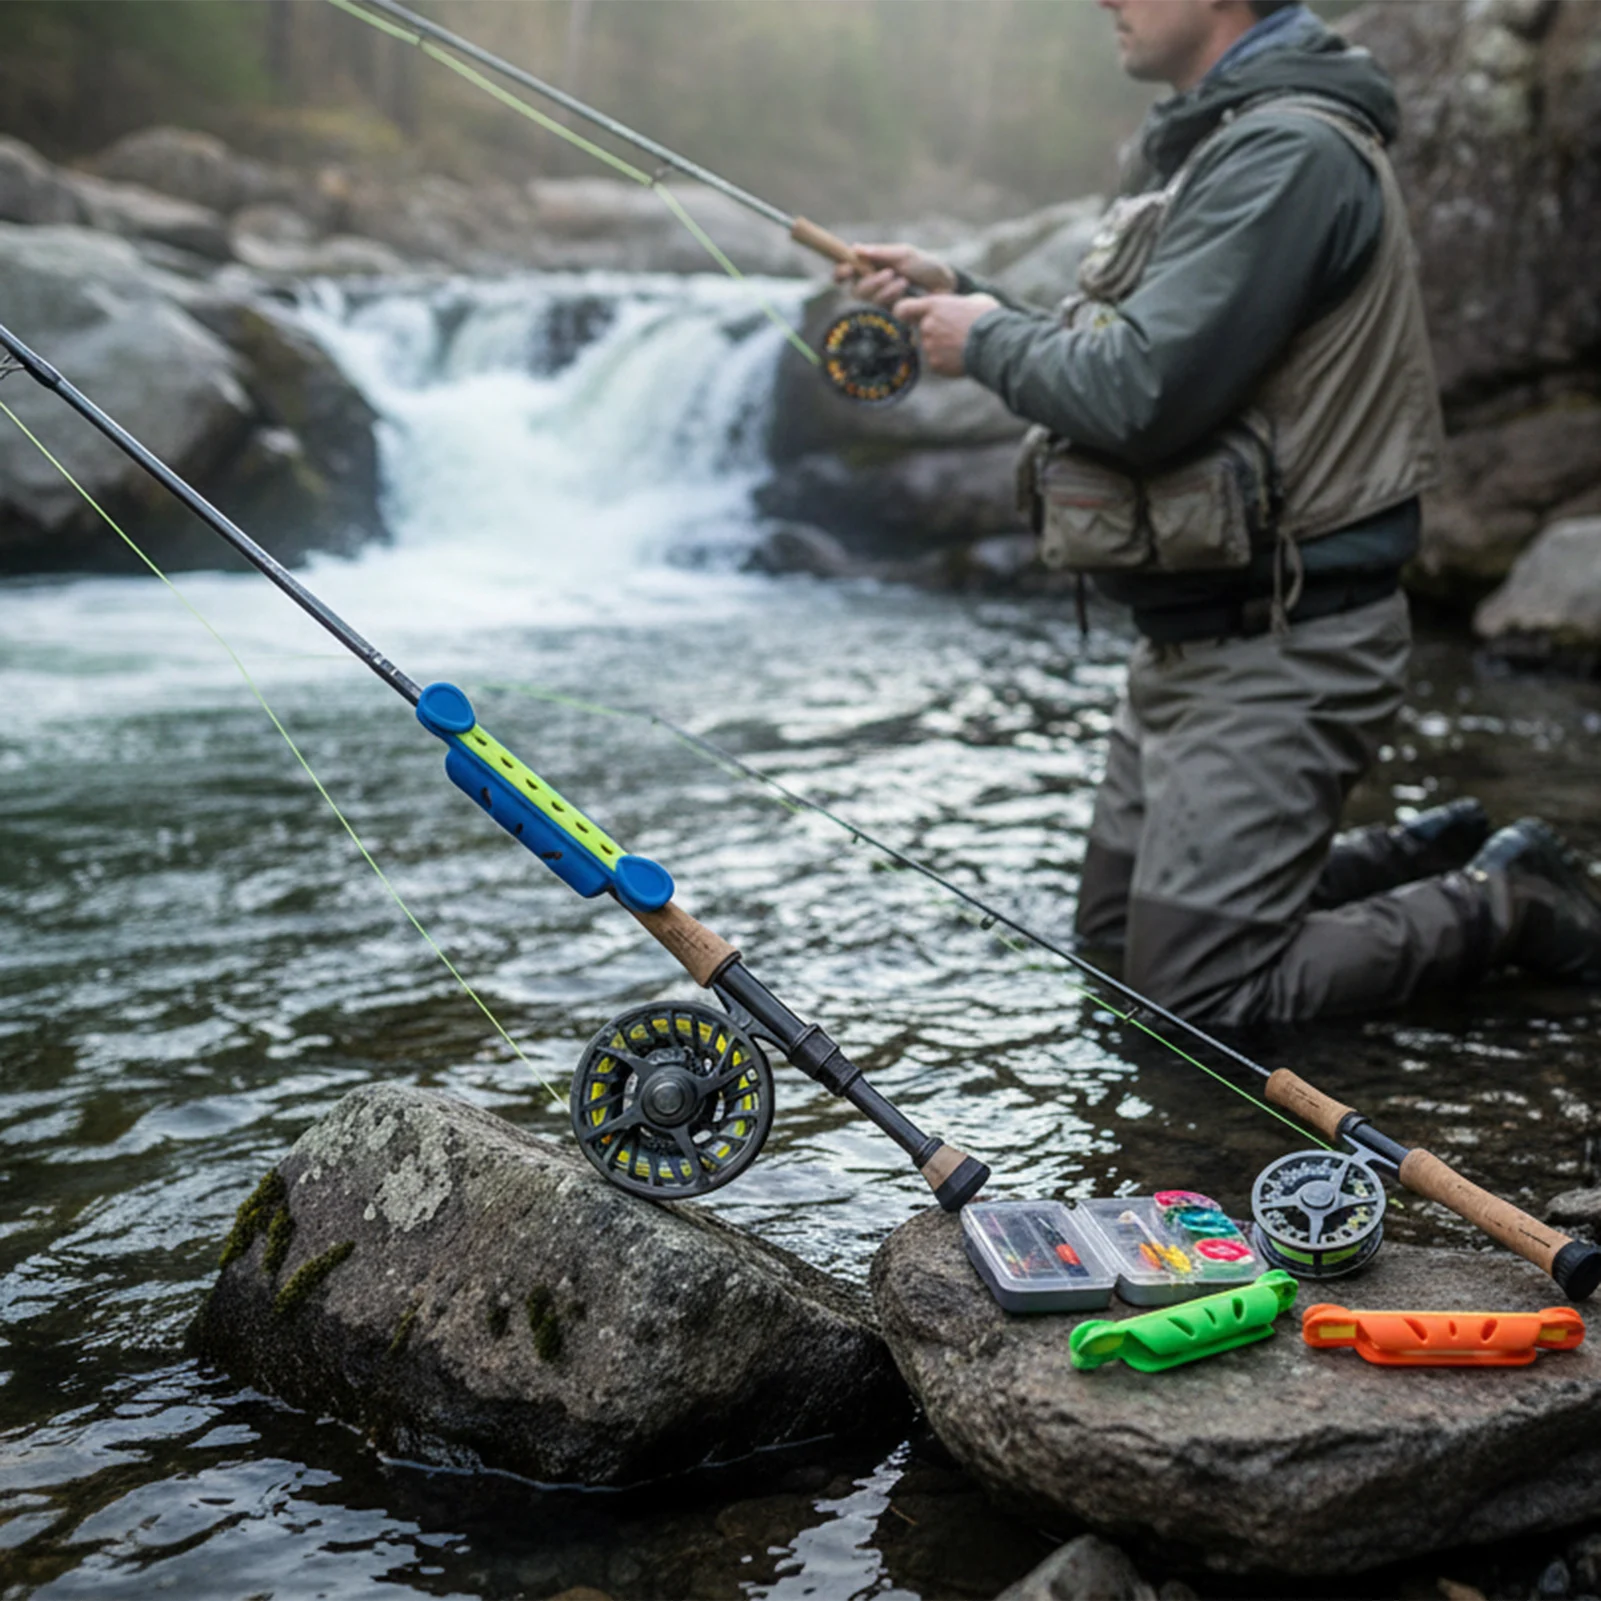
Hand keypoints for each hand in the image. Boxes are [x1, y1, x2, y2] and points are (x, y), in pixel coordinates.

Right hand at [832, 243, 956, 306]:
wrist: (945, 285)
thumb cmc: (924, 266)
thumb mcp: (904, 254)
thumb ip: (880, 253)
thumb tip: (855, 248)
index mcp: (869, 269)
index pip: (844, 273)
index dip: (841, 273)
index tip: (847, 269)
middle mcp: (871, 288)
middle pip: (855, 291)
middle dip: (871, 282)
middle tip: (890, 273)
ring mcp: (880, 306)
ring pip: (868, 303)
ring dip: (885, 290)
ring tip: (903, 281)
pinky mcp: (890, 319)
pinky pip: (882, 312)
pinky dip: (894, 299)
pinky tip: (907, 293)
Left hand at [893, 292, 999, 377]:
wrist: (996, 343)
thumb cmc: (989, 317)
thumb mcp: (972, 300)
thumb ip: (955, 304)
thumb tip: (956, 306)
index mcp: (933, 305)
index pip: (902, 309)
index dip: (905, 313)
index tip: (910, 318)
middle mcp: (926, 325)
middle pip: (920, 330)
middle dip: (933, 332)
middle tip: (953, 334)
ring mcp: (929, 346)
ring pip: (929, 347)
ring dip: (940, 348)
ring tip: (961, 346)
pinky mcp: (935, 364)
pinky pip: (936, 363)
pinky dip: (946, 362)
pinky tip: (962, 358)